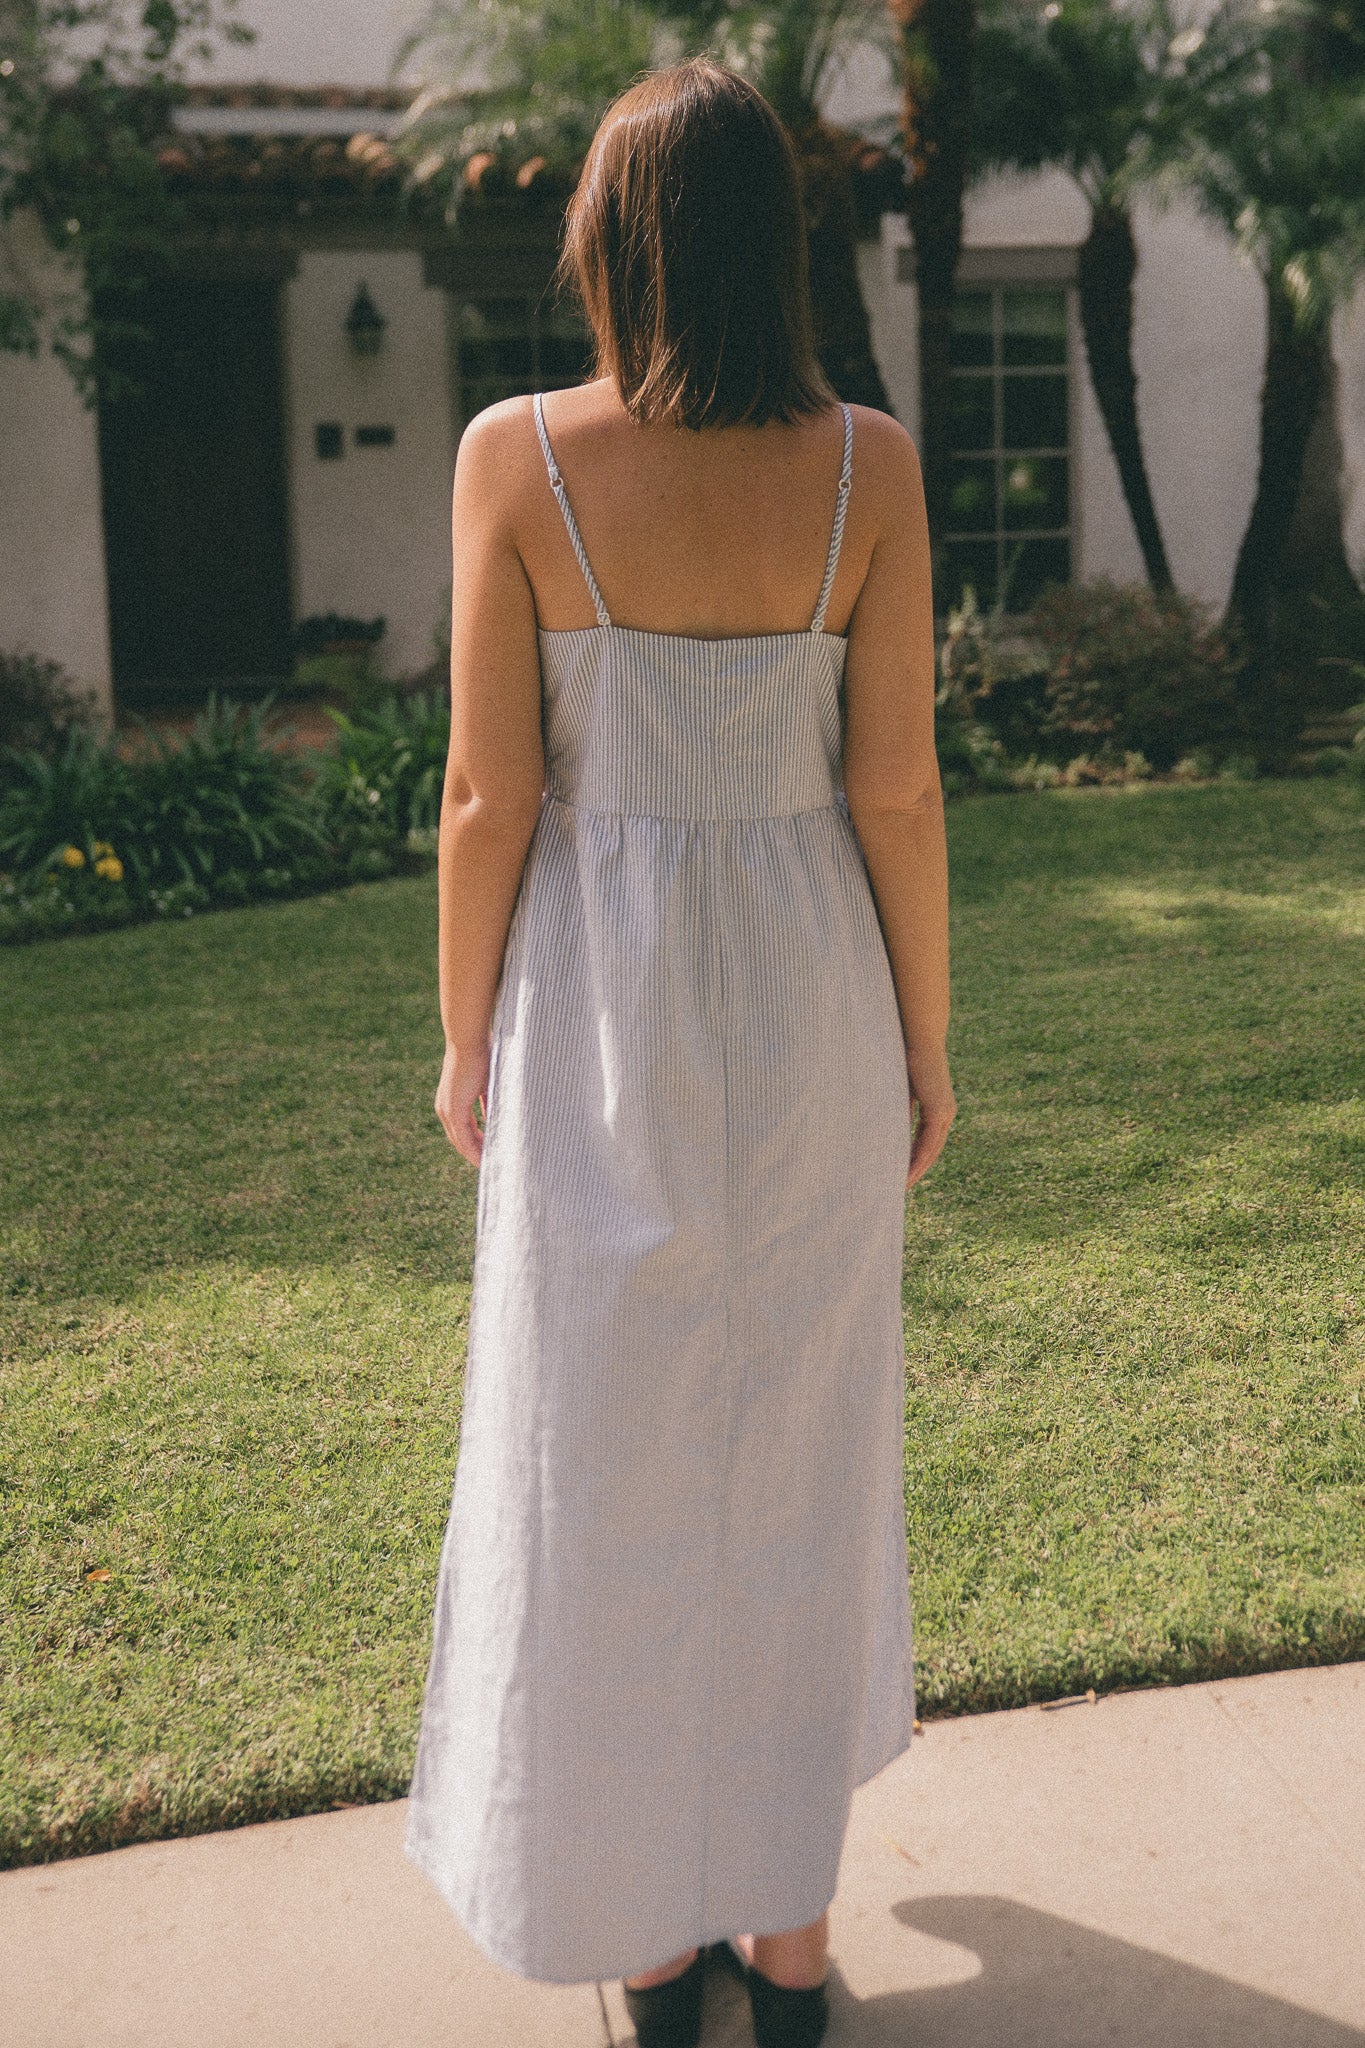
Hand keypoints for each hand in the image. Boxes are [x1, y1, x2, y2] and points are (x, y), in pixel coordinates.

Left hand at [435, 1041, 490, 1166]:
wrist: (468, 1039)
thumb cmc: (481, 1054)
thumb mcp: (486, 1084)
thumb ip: (488, 1102)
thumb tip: (494, 1117)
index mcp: (452, 1102)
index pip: (462, 1131)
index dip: (475, 1145)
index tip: (489, 1156)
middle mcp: (444, 1108)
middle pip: (460, 1141)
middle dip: (475, 1155)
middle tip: (490, 1168)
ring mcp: (447, 1110)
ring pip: (460, 1142)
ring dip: (475, 1156)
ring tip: (489, 1168)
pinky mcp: (453, 1109)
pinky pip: (464, 1138)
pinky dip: (474, 1150)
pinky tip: (484, 1160)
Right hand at [906, 1045, 955, 1189]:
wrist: (920, 1037)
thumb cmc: (906, 1056)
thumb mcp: (900, 1089)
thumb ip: (899, 1107)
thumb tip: (888, 1125)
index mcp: (936, 1107)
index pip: (926, 1140)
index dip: (914, 1158)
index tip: (901, 1173)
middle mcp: (945, 1113)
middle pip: (931, 1150)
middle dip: (916, 1170)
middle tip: (901, 1188)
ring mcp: (945, 1112)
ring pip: (931, 1150)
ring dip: (917, 1169)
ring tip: (902, 1187)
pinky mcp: (940, 1110)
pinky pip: (929, 1142)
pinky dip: (918, 1158)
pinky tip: (907, 1172)